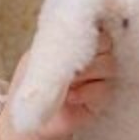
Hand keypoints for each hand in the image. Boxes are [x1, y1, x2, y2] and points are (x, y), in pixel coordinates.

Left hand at [0, 34, 116, 139]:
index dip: (90, 27)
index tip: (80, 33)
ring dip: (85, 72)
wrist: (29, 114)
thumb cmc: (31, 83)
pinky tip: (69, 96)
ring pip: (108, 65)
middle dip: (88, 51)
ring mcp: (100, 76)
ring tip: (66, 82)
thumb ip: (56, 42)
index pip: (95, 25)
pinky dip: (85, 92)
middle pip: (107, 43)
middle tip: (69, 62)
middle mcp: (93, 56)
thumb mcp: (38, 57)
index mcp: (77, 41)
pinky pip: (104, 89)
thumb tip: (72, 32)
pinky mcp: (102, 97)